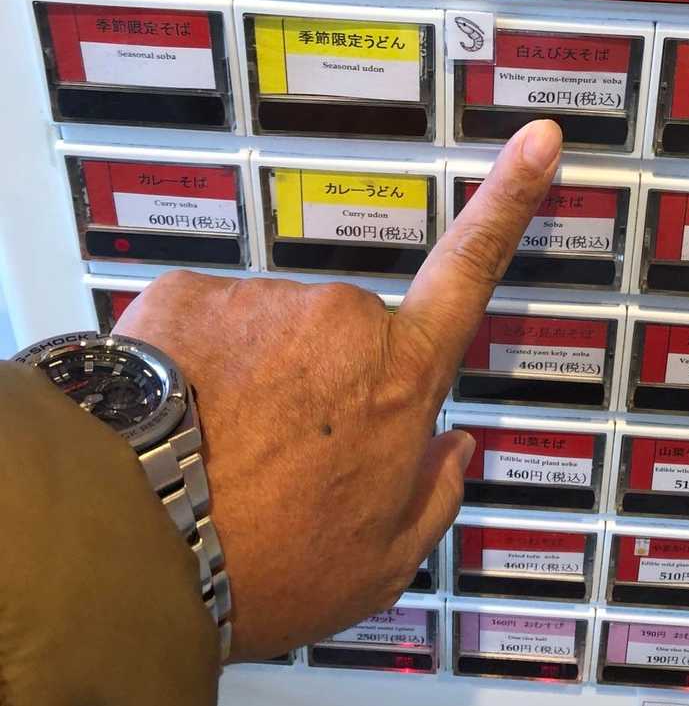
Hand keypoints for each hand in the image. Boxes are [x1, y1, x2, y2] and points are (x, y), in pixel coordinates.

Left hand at [115, 119, 562, 660]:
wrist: (132, 552)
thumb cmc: (265, 568)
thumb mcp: (377, 566)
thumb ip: (431, 498)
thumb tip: (450, 447)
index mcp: (400, 376)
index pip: (470, 270)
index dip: (509, 199)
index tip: (538, 136)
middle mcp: (340, 319)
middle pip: (345, 338)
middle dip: (321, 384)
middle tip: (276, 465)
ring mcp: (262, 299)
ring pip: (268, 334)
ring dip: (249, 378)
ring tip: (213, 456)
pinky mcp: (186, 294)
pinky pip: (202, 325)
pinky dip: (189, 366)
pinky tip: (170, 424)